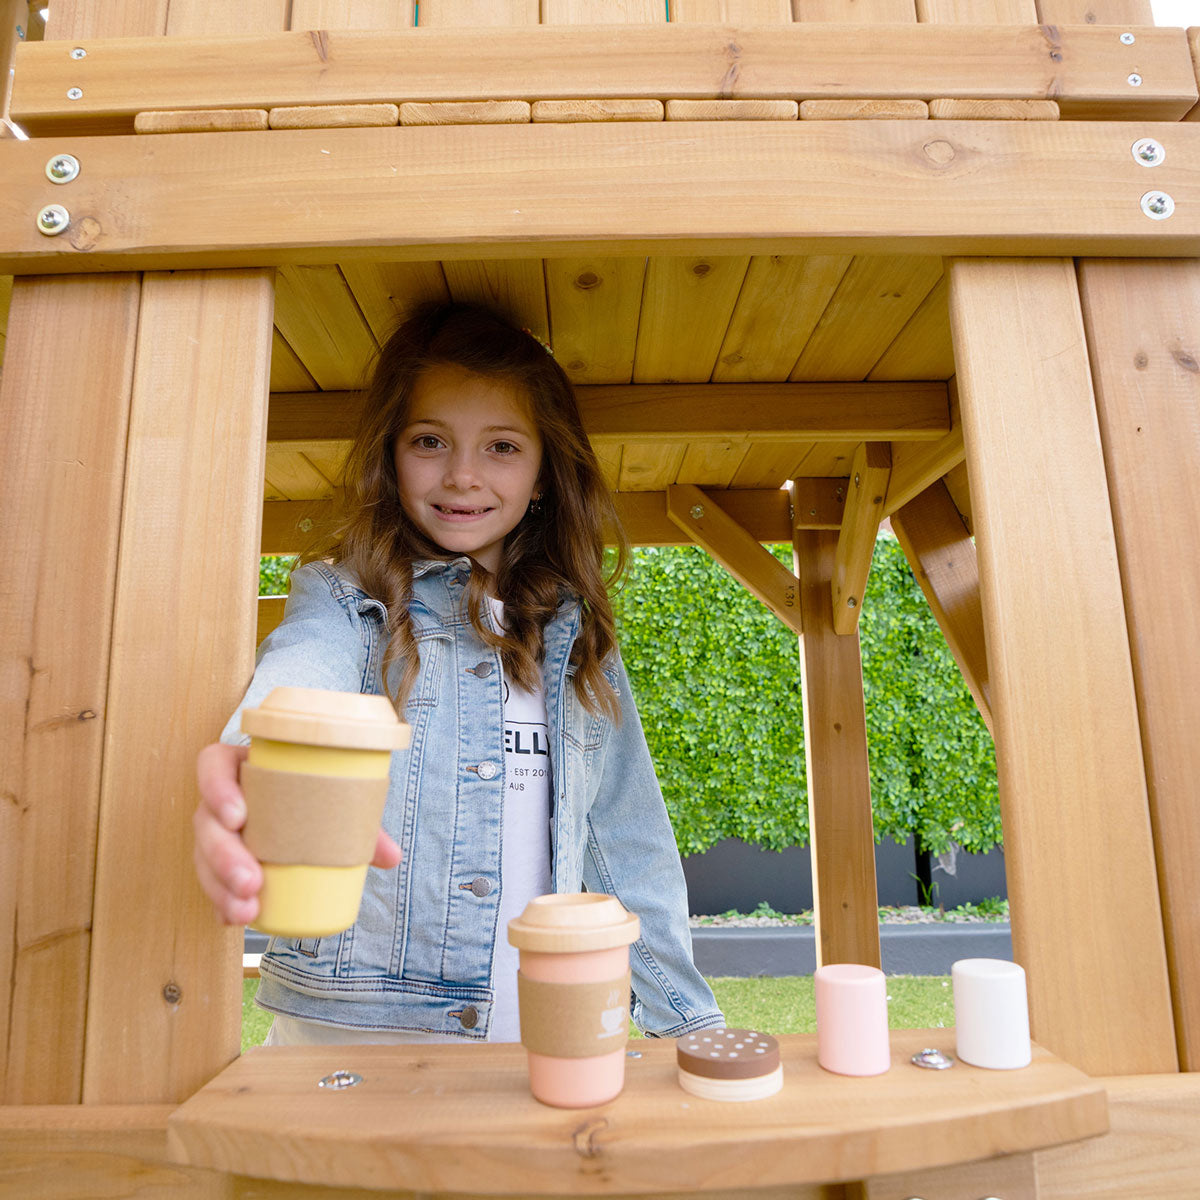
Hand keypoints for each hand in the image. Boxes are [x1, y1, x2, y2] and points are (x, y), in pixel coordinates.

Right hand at [193, 742, 401, 925]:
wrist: (306, 811)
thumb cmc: (316, 797)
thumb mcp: (335, 802)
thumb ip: (360, 826)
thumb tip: (392, 857)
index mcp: (245, 767)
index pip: (213, 765)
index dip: (216, 788)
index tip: (238, 817)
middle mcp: (222, 799)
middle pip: (206, 822)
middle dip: (223, 856)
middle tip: (252, 882)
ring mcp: (216, 831)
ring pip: (202, 857)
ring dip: (220, 888)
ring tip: (247, 911)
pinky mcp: (215, 861)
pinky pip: (209, 882)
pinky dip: (220, 903)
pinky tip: (231, 919)